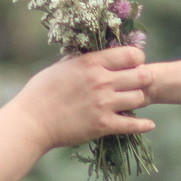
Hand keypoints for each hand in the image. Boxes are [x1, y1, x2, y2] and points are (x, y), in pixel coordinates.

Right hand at [14, 46, 154, 149]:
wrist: (32, 121)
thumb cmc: (40, 92)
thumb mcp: (61, 67)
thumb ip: (81, 61)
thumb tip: (92, 55)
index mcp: (92, 63)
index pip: (131, 55)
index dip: (137, 59)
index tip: (133, 64)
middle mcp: (102, 81)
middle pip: (142, 76)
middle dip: (143, 78)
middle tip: (139, 84)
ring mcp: (104, 104)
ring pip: (140, 99)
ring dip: (138, 100)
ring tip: (132, 102)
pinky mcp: (103, 125)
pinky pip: (133, 125)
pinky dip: (143, 125)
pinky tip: (149, 125)